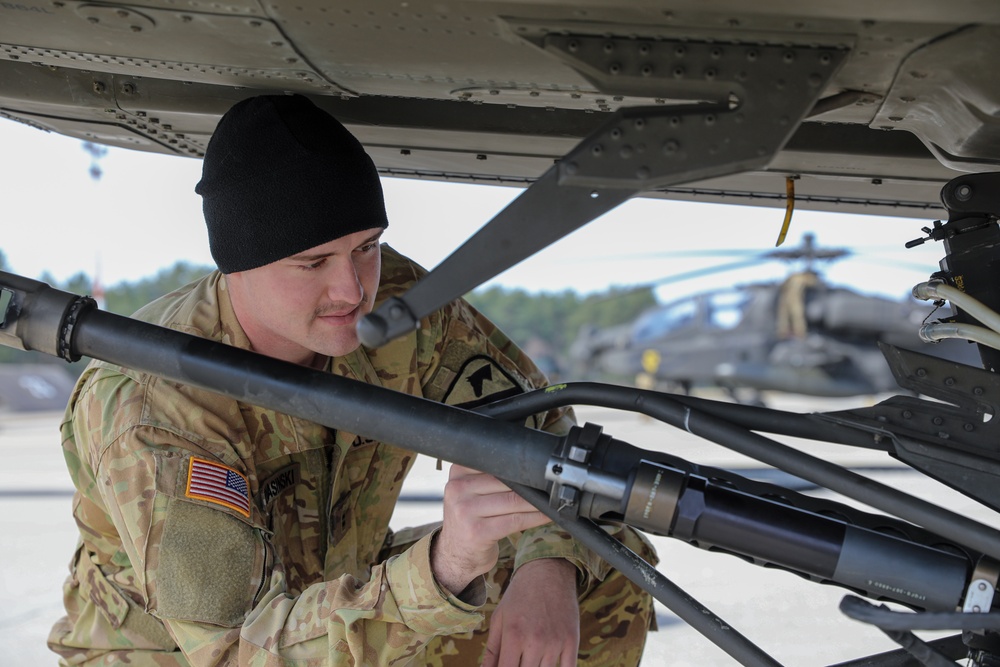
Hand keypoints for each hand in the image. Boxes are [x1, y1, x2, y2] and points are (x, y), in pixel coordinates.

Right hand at [432, 464, 550, 596]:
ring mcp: (465, 511)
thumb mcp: (469, 490)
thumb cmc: (470, 518)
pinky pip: (516, 520)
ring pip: (514, 500)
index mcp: (458, 472)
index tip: (538, 470)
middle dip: (531, 485)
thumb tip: (529, 466)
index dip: (520, 468)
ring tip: (551, 500)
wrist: (455, 554)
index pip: (496, 464)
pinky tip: (546, 516)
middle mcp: (458, 489)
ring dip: (537, 502)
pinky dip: (536, 517)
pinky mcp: (477, 531)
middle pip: (507, 481)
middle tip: (551, 485)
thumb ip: (488, 475)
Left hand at [484, 558, 580, 666]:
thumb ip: (491, 650)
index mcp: (514, 635)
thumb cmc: (519, 596)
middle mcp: (536, 641)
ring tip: (531, 657)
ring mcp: (556, 642)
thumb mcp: (499, 618)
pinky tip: (548, 664)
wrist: (548, 572)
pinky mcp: (572, 640)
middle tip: (518, 659)